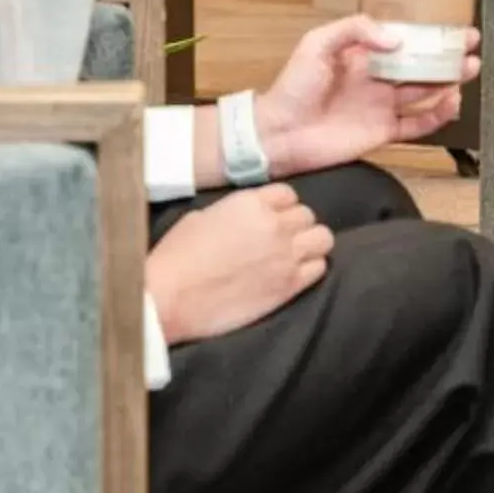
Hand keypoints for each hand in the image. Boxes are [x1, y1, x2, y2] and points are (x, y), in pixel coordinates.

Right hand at [144, 185, 330, 343]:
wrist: (170, 297)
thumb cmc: (176, 257)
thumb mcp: (202, 217)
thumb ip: (234, 212)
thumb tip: (246, 220)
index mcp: (251, 202)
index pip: (287, 194)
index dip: (280, 207)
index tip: (270, 219)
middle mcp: (275, 224)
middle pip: (307, 215)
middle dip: (295, 226)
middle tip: (279, 241)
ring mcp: (286, 254)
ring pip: (323, 238)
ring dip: (310, 245)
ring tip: (292, 256)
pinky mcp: (290, 285)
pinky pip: (320, 268)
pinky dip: (310, 269)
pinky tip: (292, 275)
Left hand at [254, 13, 476, 176]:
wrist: (278, 133)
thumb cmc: (293, 87)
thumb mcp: (317, 44)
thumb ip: (356, 30)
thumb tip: (396, 39)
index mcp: (363, 56)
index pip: (405, 42)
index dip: (431, 36)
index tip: (456, 31)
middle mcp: (377, 80)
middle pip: (421, 67)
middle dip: (447, 58)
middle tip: (472, 51)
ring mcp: (381, 107)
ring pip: (424, 93)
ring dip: (448, 83)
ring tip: (469, 71)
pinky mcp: (383, 133)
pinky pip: (416, 125)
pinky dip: (436, 116)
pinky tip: (451, 104)